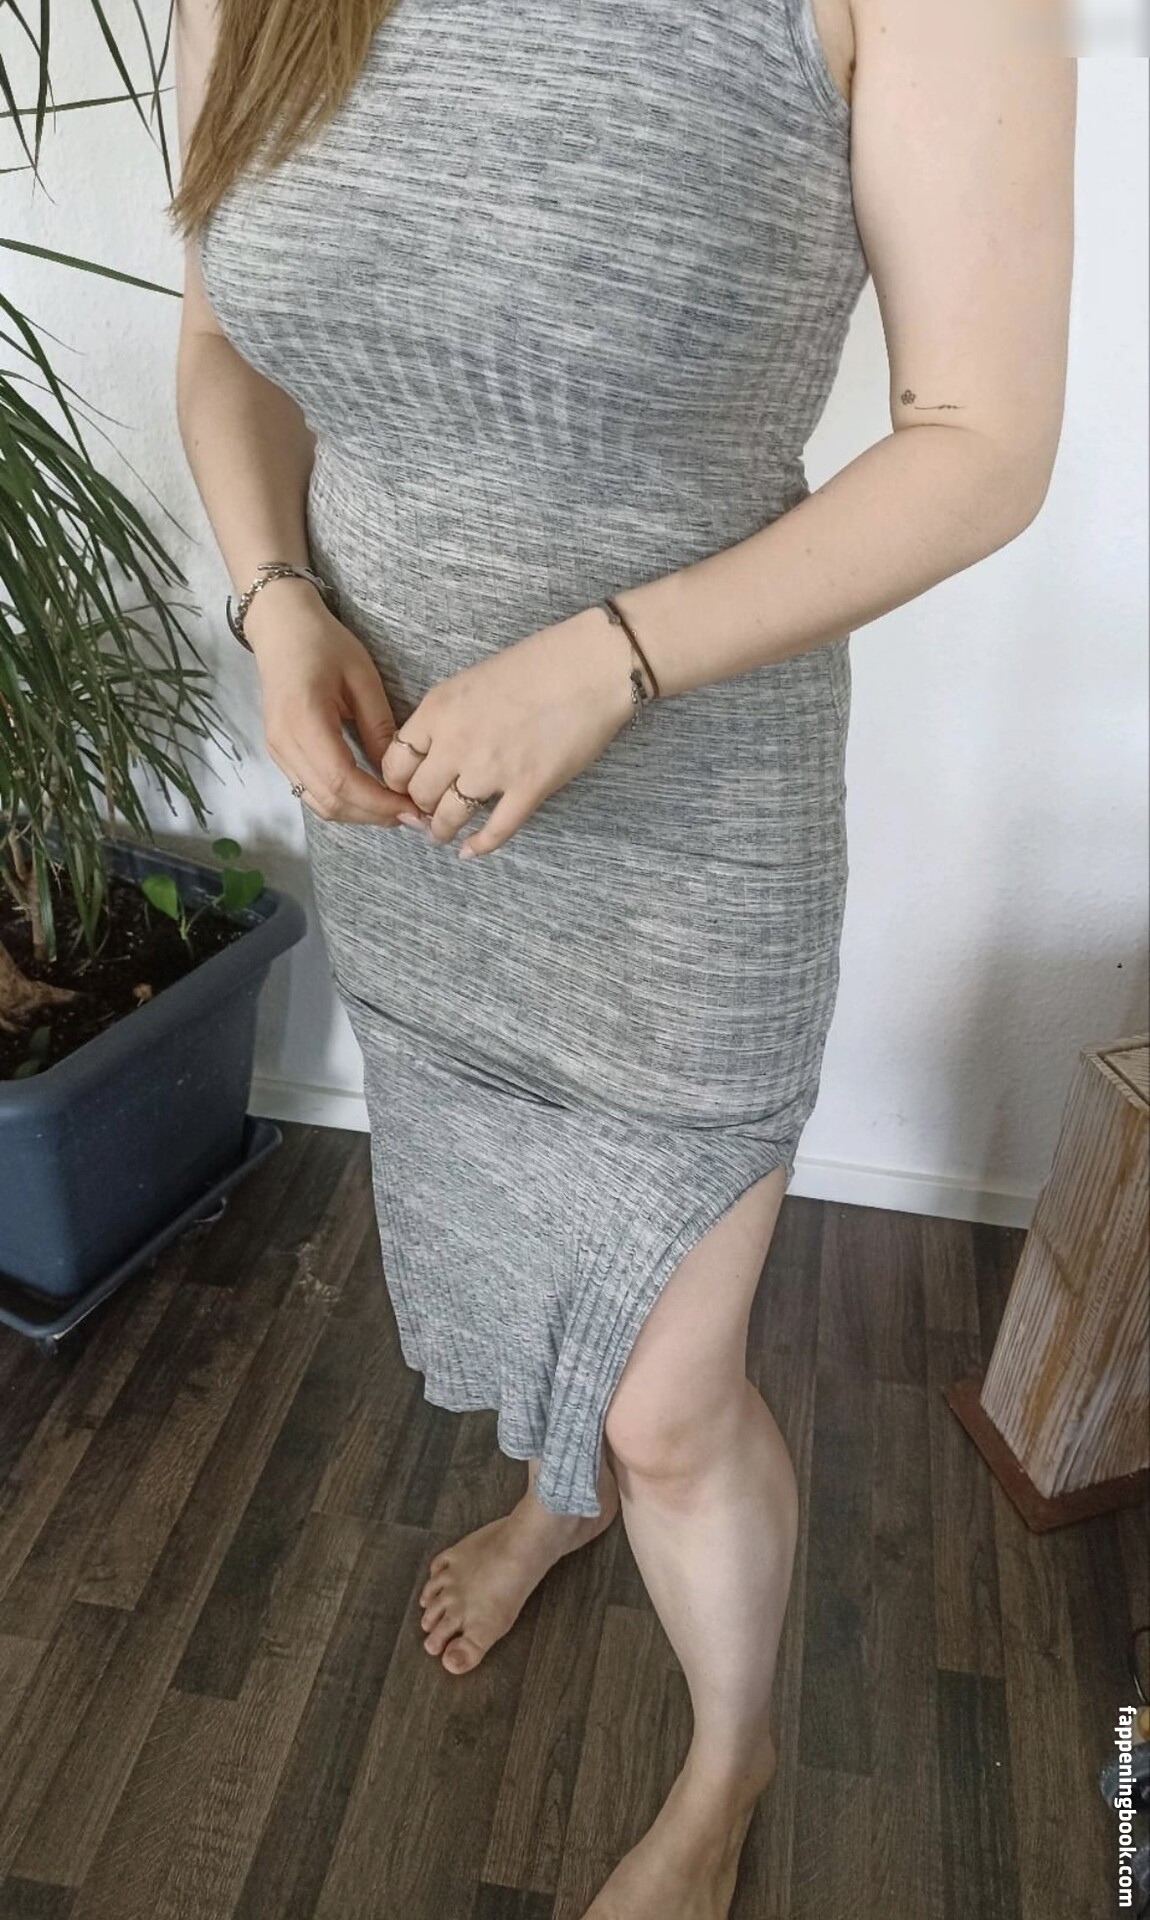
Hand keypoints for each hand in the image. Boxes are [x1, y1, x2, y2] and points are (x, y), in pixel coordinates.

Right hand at [247, 584, 409, 825]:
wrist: (280, 628)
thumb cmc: (323, 643)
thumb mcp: (362, 678)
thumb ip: (379, 726)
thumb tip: (398, 772)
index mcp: (305, 721)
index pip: (342, 781)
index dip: (379, 802)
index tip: (413, 809)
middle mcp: (285, 744)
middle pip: (330, 801)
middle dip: (374, 815)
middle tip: (413, 817)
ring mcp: (278, 752)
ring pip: (319, 803)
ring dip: (359, 814)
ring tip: (397, 811)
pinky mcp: (280, 754)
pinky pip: (310, 792)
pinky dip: (342, 803)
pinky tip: (370, 798)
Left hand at [377, 606, 637, 857]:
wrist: (591, 666)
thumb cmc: (539, 663)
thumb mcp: (472, 679)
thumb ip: (448, 716)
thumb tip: (437, 750)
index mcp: (439, 710)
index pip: (396, 761)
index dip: (398, 780)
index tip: (407, 786)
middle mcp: (457, 743)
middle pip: (419, 794)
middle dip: (420, 807)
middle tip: (428, 810)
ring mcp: (492, 769)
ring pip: (449, 818)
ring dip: (442, 831)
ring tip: (444, 834)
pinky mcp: (528, 789)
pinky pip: (496, 831)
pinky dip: (481, 846)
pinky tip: (471, 852)